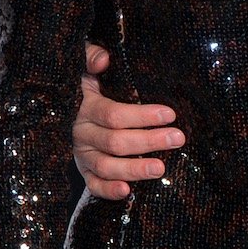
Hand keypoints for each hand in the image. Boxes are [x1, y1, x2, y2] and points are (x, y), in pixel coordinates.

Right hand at [73, 44, 182, 199]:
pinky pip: (93, 185)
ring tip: (161, 169)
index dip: (142, 116)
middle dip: (148, 141)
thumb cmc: (91, 84)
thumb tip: (103, 59)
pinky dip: (108, 190)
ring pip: (106, 166)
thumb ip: (91, 56)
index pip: (113, 114)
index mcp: (84, 107)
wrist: (69, 108)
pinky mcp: (85, 171)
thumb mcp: (87, 66)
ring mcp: (82, 154)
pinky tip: (127, 192)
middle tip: (177, 139)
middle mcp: (81, 133)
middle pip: (115, 141)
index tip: (171, 114)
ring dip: (134, 169)